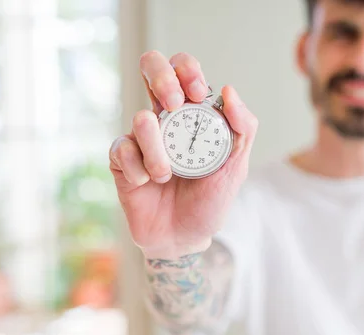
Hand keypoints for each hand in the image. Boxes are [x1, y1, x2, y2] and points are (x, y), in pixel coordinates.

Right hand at [109, 51, 257, 257]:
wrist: (183, 238)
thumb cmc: (210, 200)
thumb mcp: (236, 167)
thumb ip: (243, 130)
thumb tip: (229, 91)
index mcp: (194, 115)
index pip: (184, 70)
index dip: (187, 70)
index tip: (198, 93)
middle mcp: (165, 119)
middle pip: (152, 67)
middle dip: (161, 77)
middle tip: (174, 106)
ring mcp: (141, 137)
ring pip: (141, 118)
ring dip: (158, 150)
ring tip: (166, 176)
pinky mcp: (121, 158)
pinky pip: (122, 149)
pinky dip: (138, 169)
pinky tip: (147, 184)